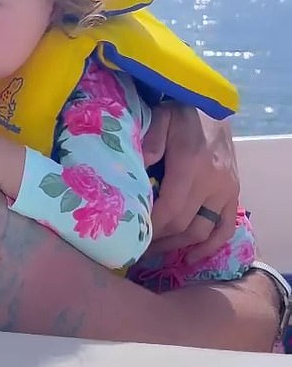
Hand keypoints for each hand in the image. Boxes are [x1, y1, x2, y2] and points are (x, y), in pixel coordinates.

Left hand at [143, 103, 239, 261]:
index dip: (151, 229)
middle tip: (136, 246)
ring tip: (155, 252)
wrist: (212, 108)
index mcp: (191, 164)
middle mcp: (212, 182)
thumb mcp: (161, 117)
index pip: (170, 209)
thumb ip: (150, 140)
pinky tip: (191, 258)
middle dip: (158, 240)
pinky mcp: (234, 195)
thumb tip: (142, 166)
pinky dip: (210, 247)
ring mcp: (226, 191)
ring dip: (178, 246)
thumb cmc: (181, 113)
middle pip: (183, 225)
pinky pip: (225, 229)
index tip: (132, 237)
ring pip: (202, 232)